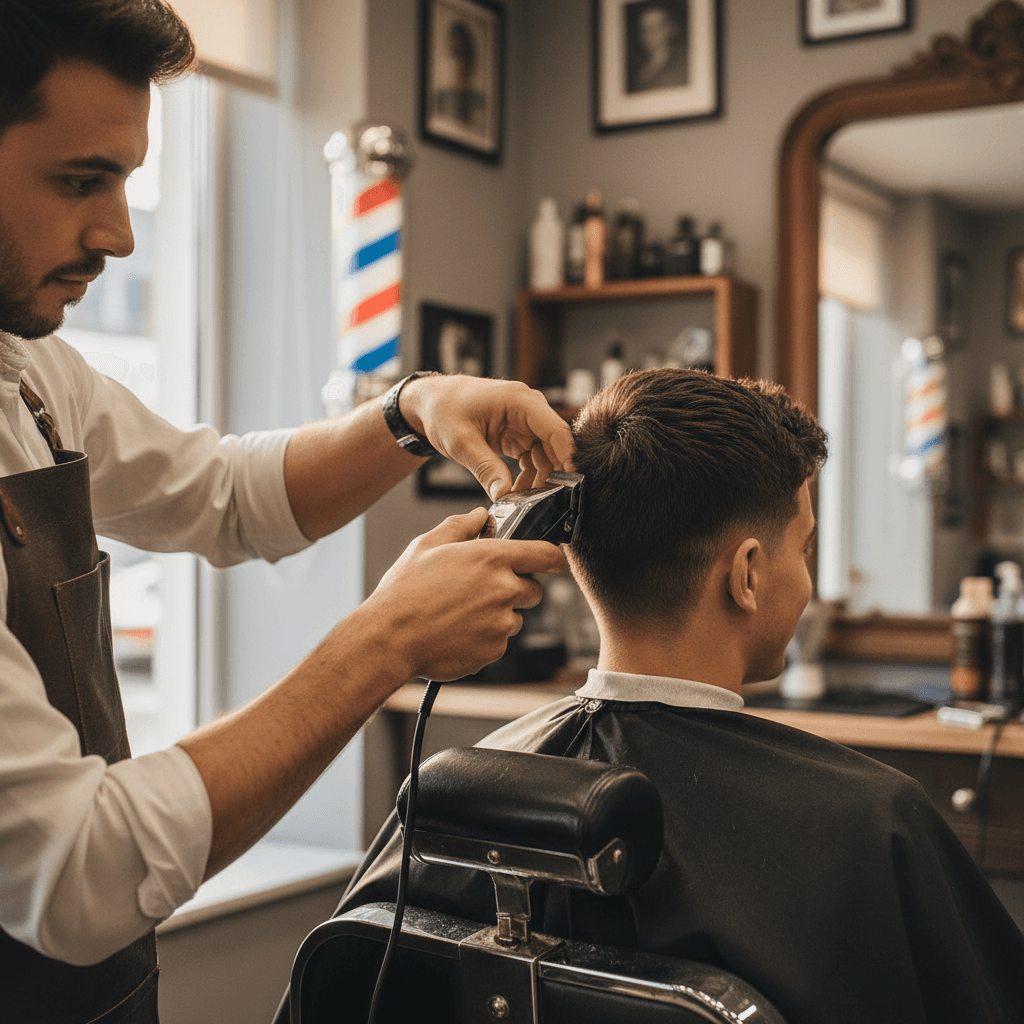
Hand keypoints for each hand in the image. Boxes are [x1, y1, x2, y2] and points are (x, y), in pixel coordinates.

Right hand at [364, 508, 564, 680]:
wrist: (390, 638)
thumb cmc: (405, 591)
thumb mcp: (427, 545)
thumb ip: (461, 525)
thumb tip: (480, 515)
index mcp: (493, 558)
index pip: (547, 555)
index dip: (549, 558)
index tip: (545, 562)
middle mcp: (504, 590)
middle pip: (535, 590)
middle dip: (516, 589)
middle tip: (482, 590)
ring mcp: (502, 623)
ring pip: (515, 617)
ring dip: (499, 615)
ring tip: (461, 612)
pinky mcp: (495, 650)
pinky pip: (500, 641)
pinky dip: (485, 638)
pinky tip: (457, 631)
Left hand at [399, 375, 574, 499]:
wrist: (429, 403)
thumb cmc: (443, 410)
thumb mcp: (462, 442)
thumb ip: (486, 469)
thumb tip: (505, 497)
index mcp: (520, 401)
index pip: (557, 430)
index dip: (569, 458)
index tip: (573, 485)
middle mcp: (528, 408)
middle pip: (556, 444)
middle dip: (554, 474)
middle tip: (548, 502)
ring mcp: (525, 421)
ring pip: (546, 454)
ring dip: (540, 478)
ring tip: (525, 500)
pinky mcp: (518, 433)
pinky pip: (533, 456)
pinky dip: (529, 475)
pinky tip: (517, 492)